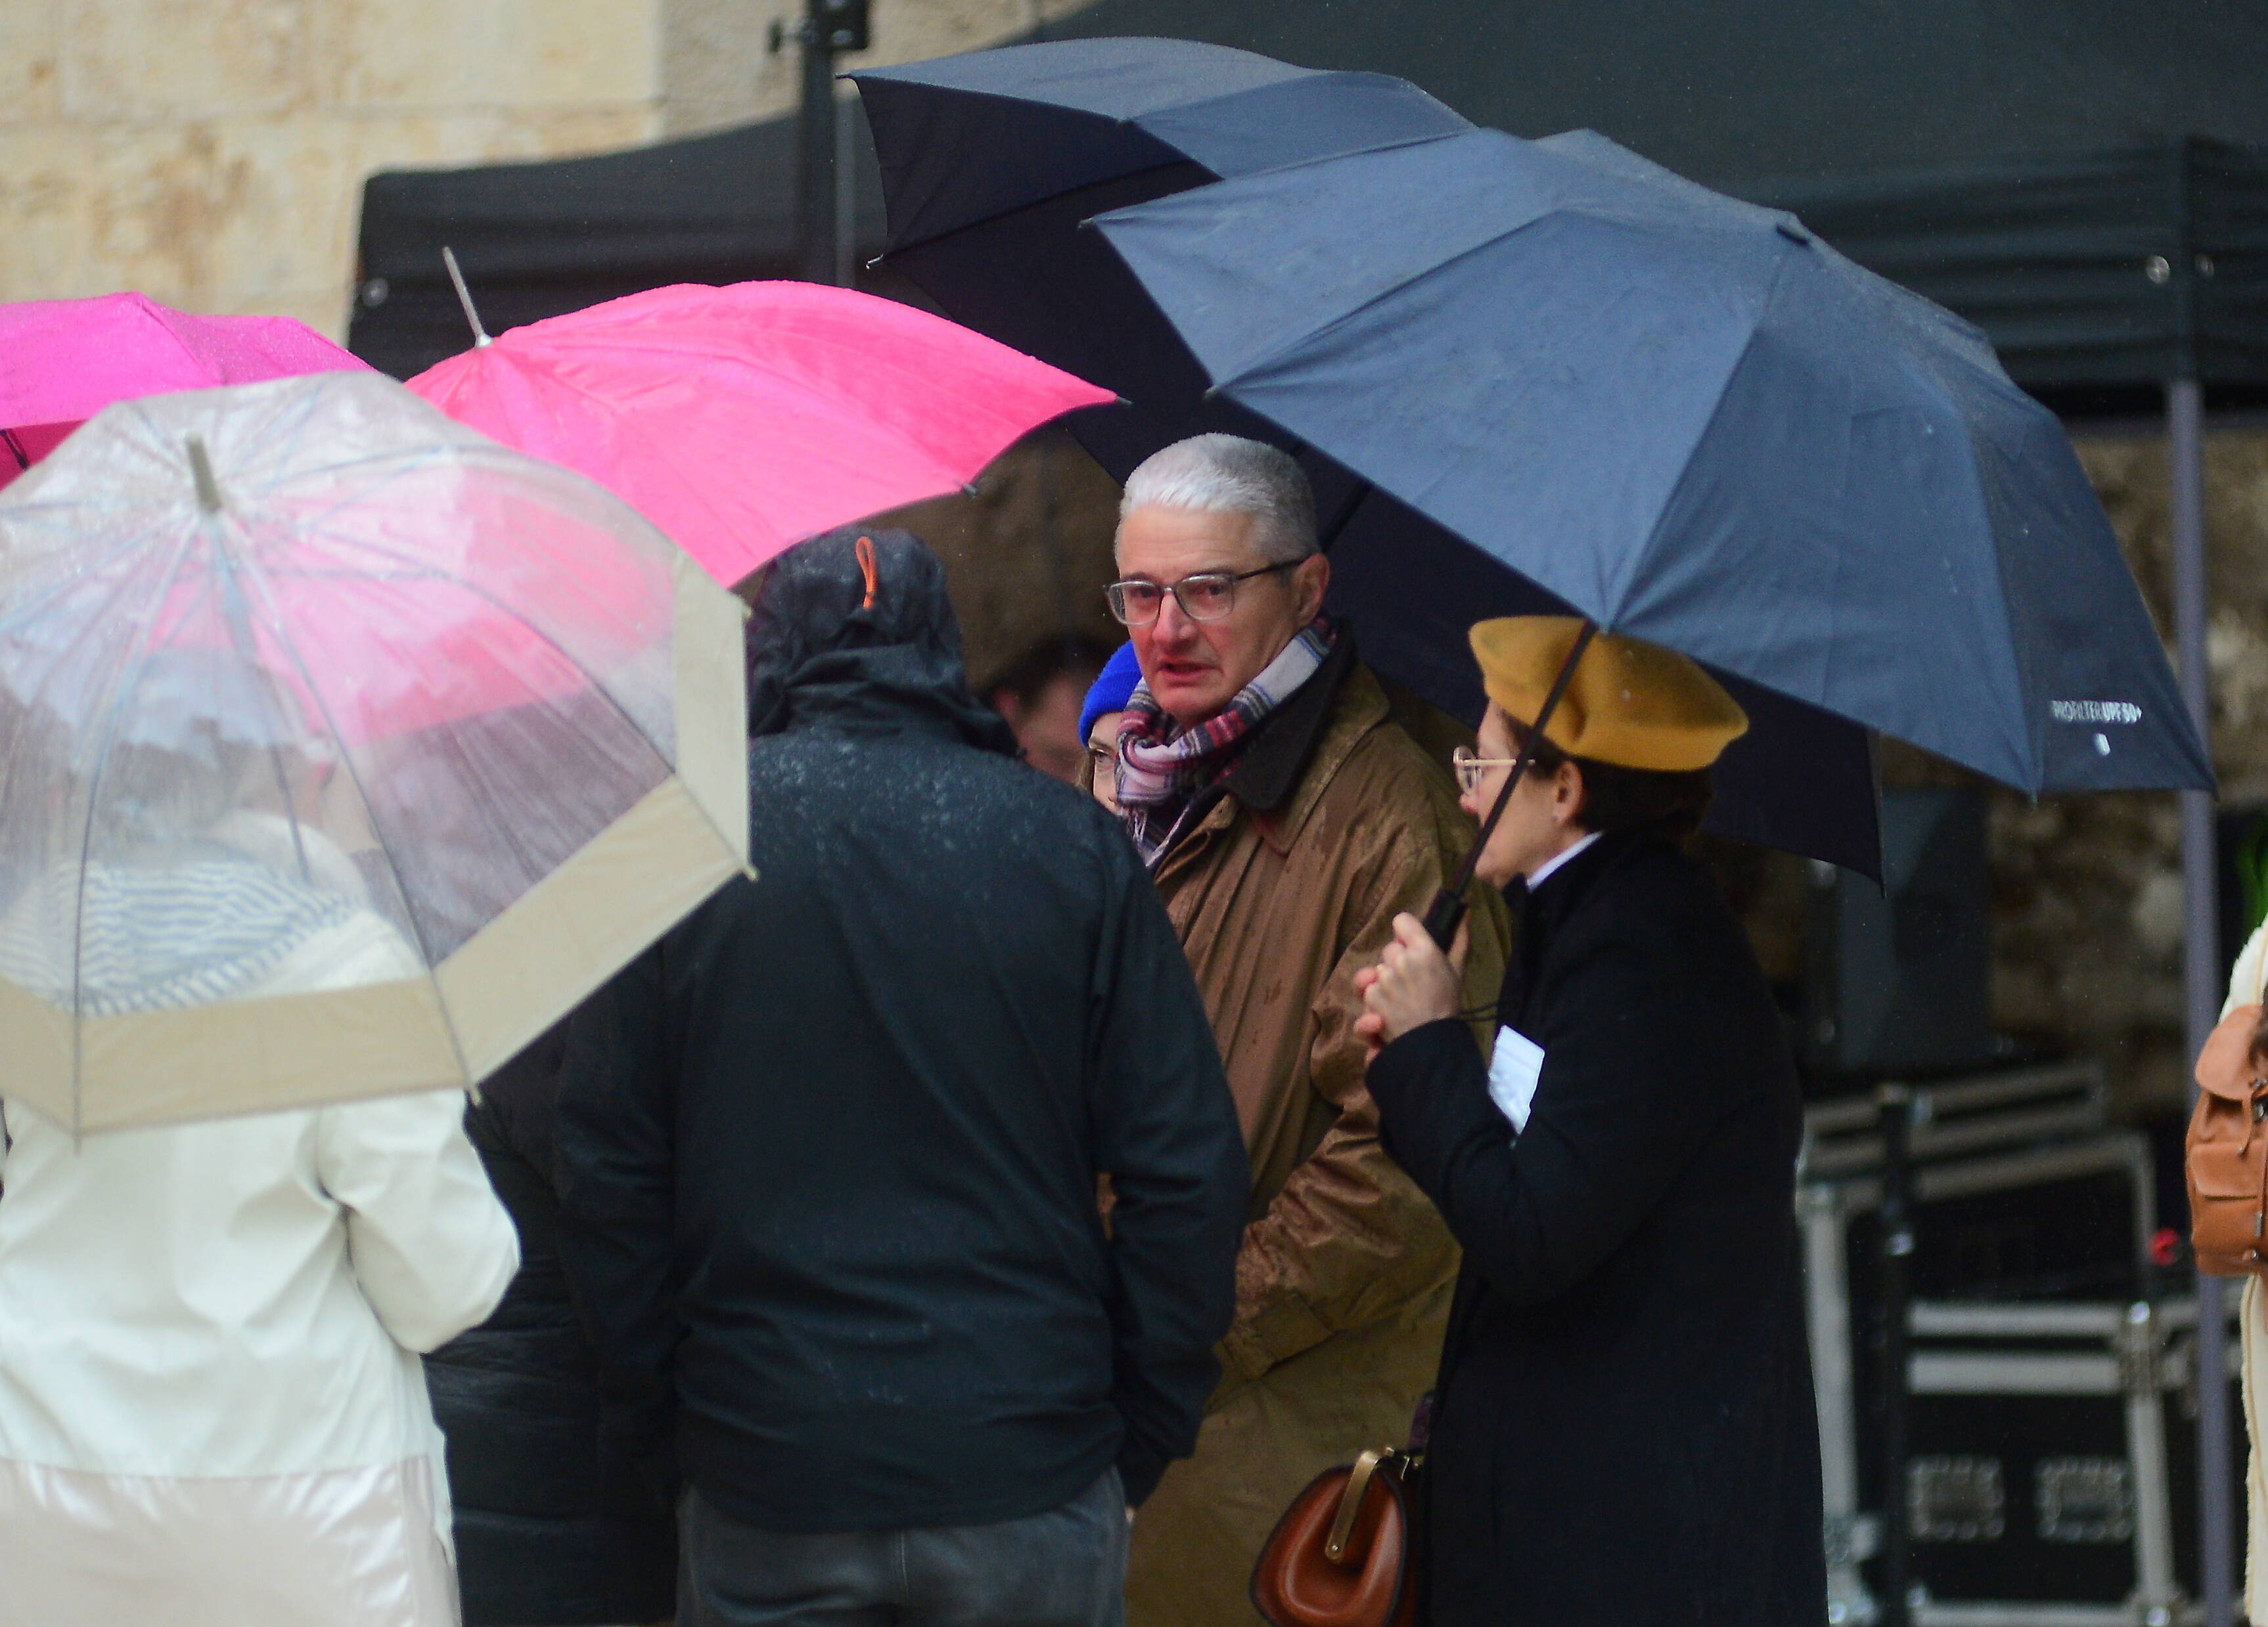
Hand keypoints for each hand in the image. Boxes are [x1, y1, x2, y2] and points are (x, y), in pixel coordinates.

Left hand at [1356, 913, 1468, 1059]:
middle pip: (1389, 949)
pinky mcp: (1371, 998)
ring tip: (1402, 1000)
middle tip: (1413, 983)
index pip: (1402, 921)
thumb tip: (1465, 912)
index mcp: (1424, 950)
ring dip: (1385, 984)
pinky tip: (1387, 1012)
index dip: (1405, 933)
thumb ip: (1459, 939)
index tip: (1411, 946)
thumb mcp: (1457, 971)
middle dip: (1397, 963)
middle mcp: (1401, 960)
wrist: (1431, 1044)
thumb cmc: (1447, 1005)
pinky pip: (1367, 991)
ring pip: (1377, 970)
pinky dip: (1374, 1002)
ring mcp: (1384, 979)